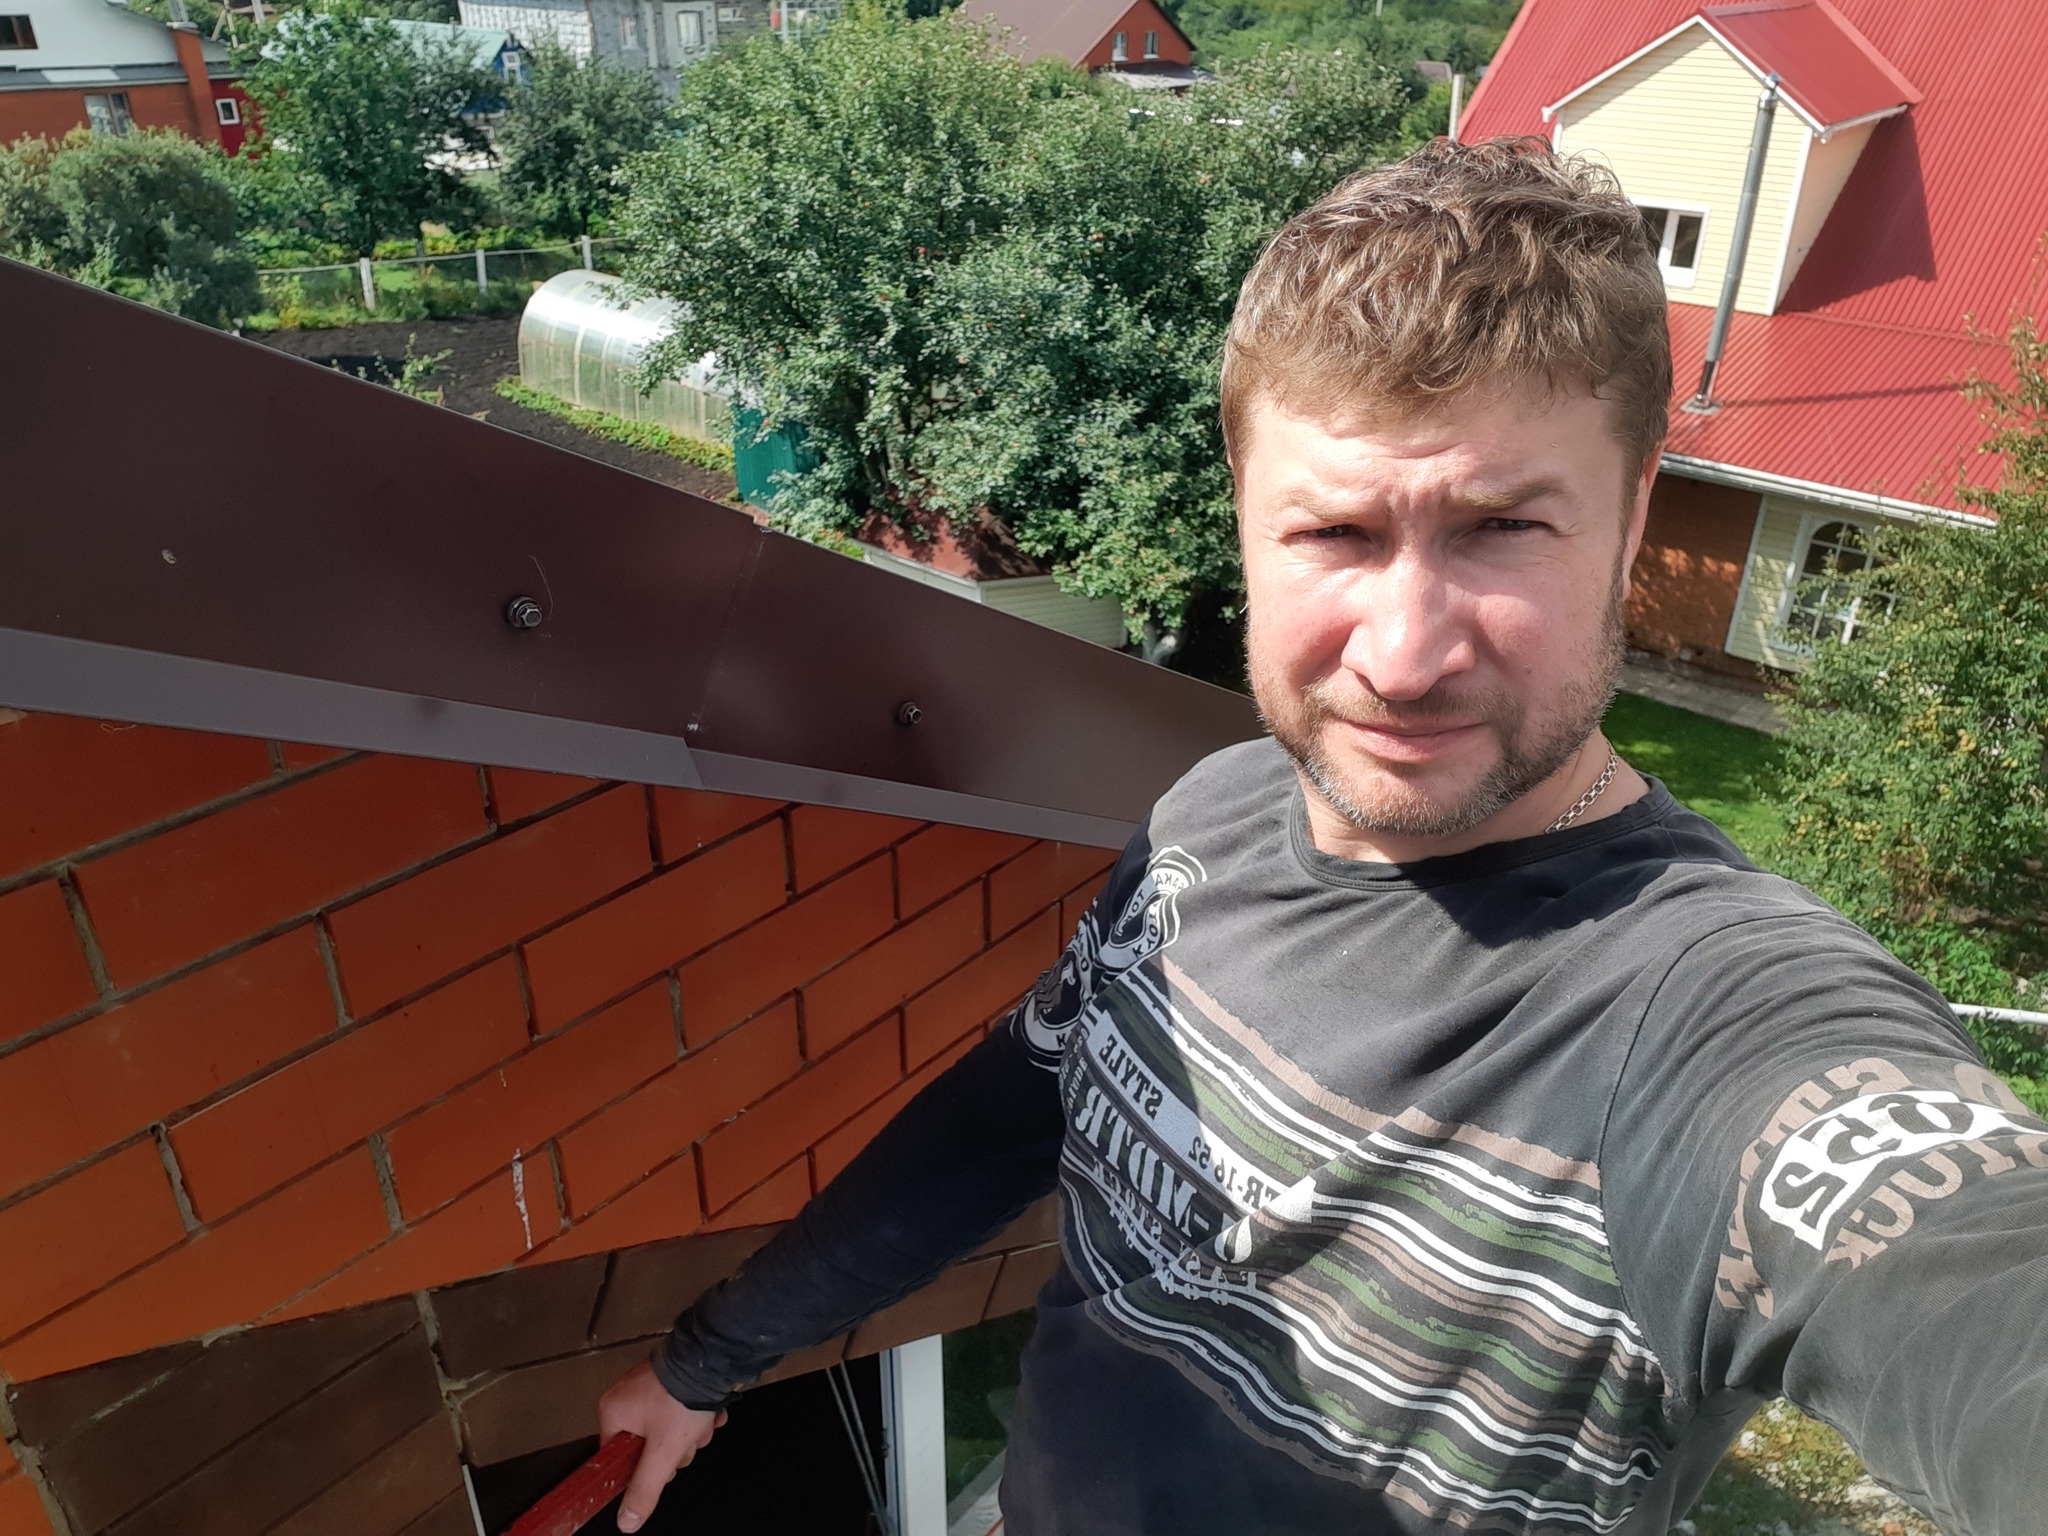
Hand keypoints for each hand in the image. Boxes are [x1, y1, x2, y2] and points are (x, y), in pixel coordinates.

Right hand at [597, 1361, 728, 1532]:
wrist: (714, 1360)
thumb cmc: (683, 1394)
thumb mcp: (662, 1453)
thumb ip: (644, 1489)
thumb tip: (628, 1519)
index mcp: (614, 1411)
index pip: (617, 1455)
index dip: (641, 1467)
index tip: (658, 1463)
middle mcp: (628, 1395)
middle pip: (647, 1445)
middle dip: (674, 1447)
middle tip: (682, 1437)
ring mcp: (651, 1386)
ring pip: (669, 1428)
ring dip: (690, 1430)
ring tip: (699, 1418)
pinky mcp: (672, 1380)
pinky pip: (682, 1409)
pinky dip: (698, 1413)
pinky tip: (708, 1410)